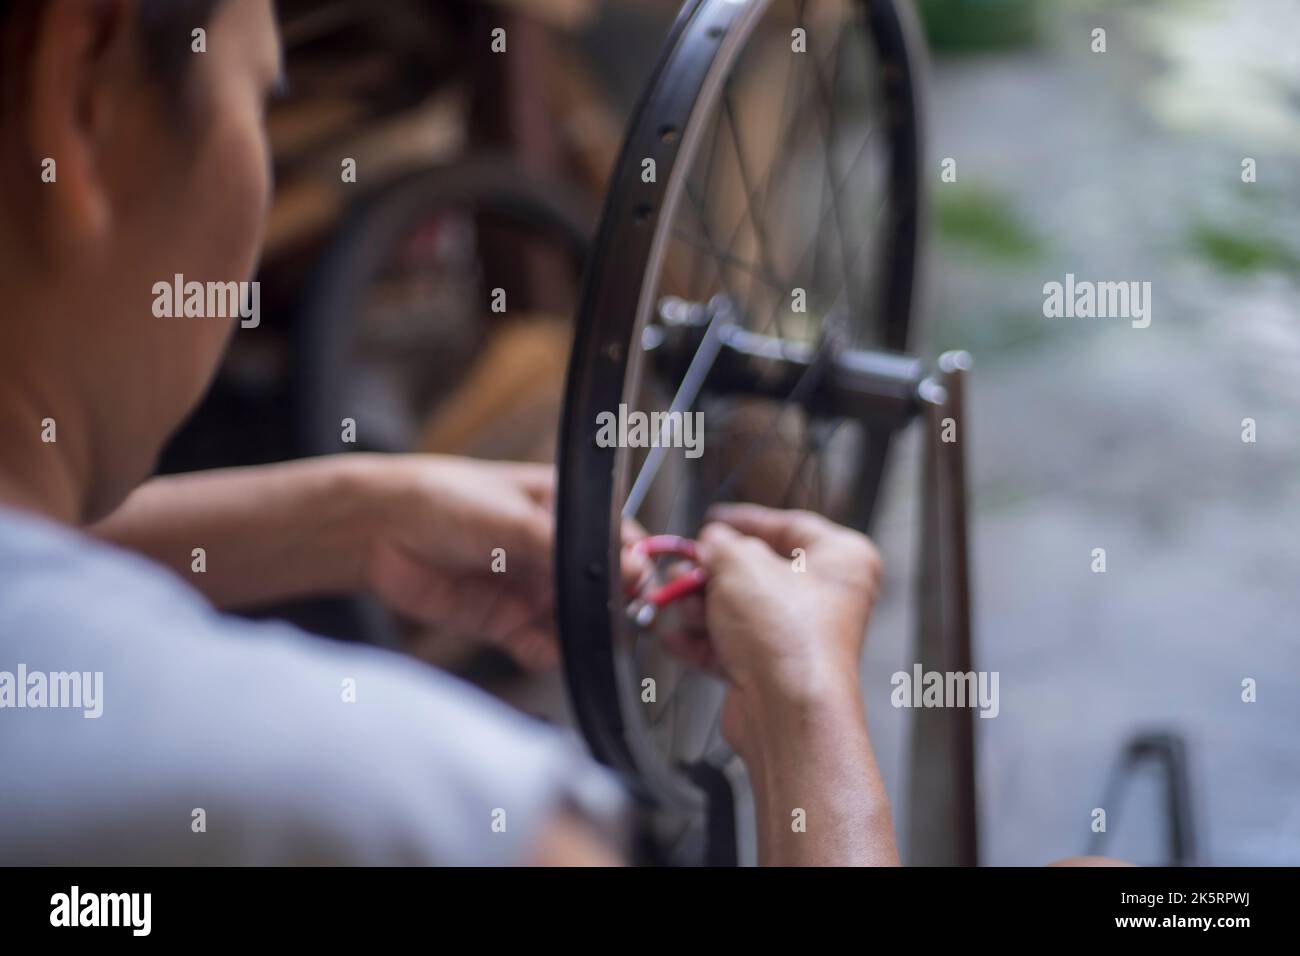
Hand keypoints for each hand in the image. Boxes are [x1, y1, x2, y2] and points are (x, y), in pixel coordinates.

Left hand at [359, 455, 646, 670]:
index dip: (635, 562)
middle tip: (614, 621)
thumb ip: (568, 549)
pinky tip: (540, 647)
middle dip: (611, 607)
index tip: (639, 583)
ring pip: (575, 620)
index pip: (620, 538)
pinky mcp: (505, 621)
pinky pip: (540, 645)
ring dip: (580, 633)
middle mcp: (554, 550)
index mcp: (564, 509)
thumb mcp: (513, 518)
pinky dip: (546, 652)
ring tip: (575, 636)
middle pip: (603, 587)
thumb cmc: (445, 501)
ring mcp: (531, 587)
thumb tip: (629, 570)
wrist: (376, 531)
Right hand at [662, 503, 881, 757]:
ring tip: (682, 606)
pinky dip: (700, 642)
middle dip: (713, 573)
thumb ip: (721, 543)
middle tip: (688, 568)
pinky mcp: (772, 671)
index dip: (747, 520)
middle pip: (757, 572)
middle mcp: (826, 600)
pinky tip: (676, 636)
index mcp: (841, 560)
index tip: (717, 521)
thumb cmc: (790, 638)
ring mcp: (798, 638)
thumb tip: (712, 542)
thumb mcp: (741, 564)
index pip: (791, 525)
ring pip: (738, 611)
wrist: (787, 711)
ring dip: (701, 608)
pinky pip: (729, 647)